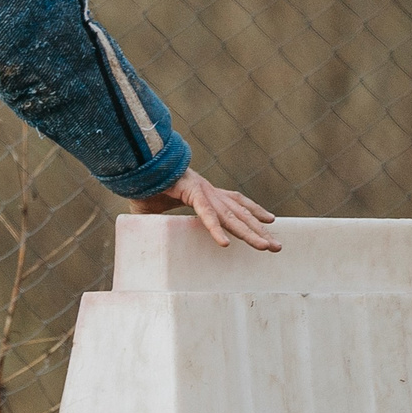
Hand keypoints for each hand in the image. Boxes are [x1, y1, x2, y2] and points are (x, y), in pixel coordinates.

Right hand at [130, 168, 279, 251]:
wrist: (134, 165)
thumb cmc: (142, 185)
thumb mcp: (154, 209)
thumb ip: (157, 221)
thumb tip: (146, 234)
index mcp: (203, 192)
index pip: (235, 201)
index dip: (253, 210)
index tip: (270, 220)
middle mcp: (208, 190)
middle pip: (240, 213)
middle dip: (260, 230)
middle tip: (278, 247)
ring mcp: (202, 190)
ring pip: (231, 216)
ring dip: (250, 232)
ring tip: (267, 247)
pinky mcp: (190, 191)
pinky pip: (206, 214)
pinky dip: (215, 229)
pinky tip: (225, 244)